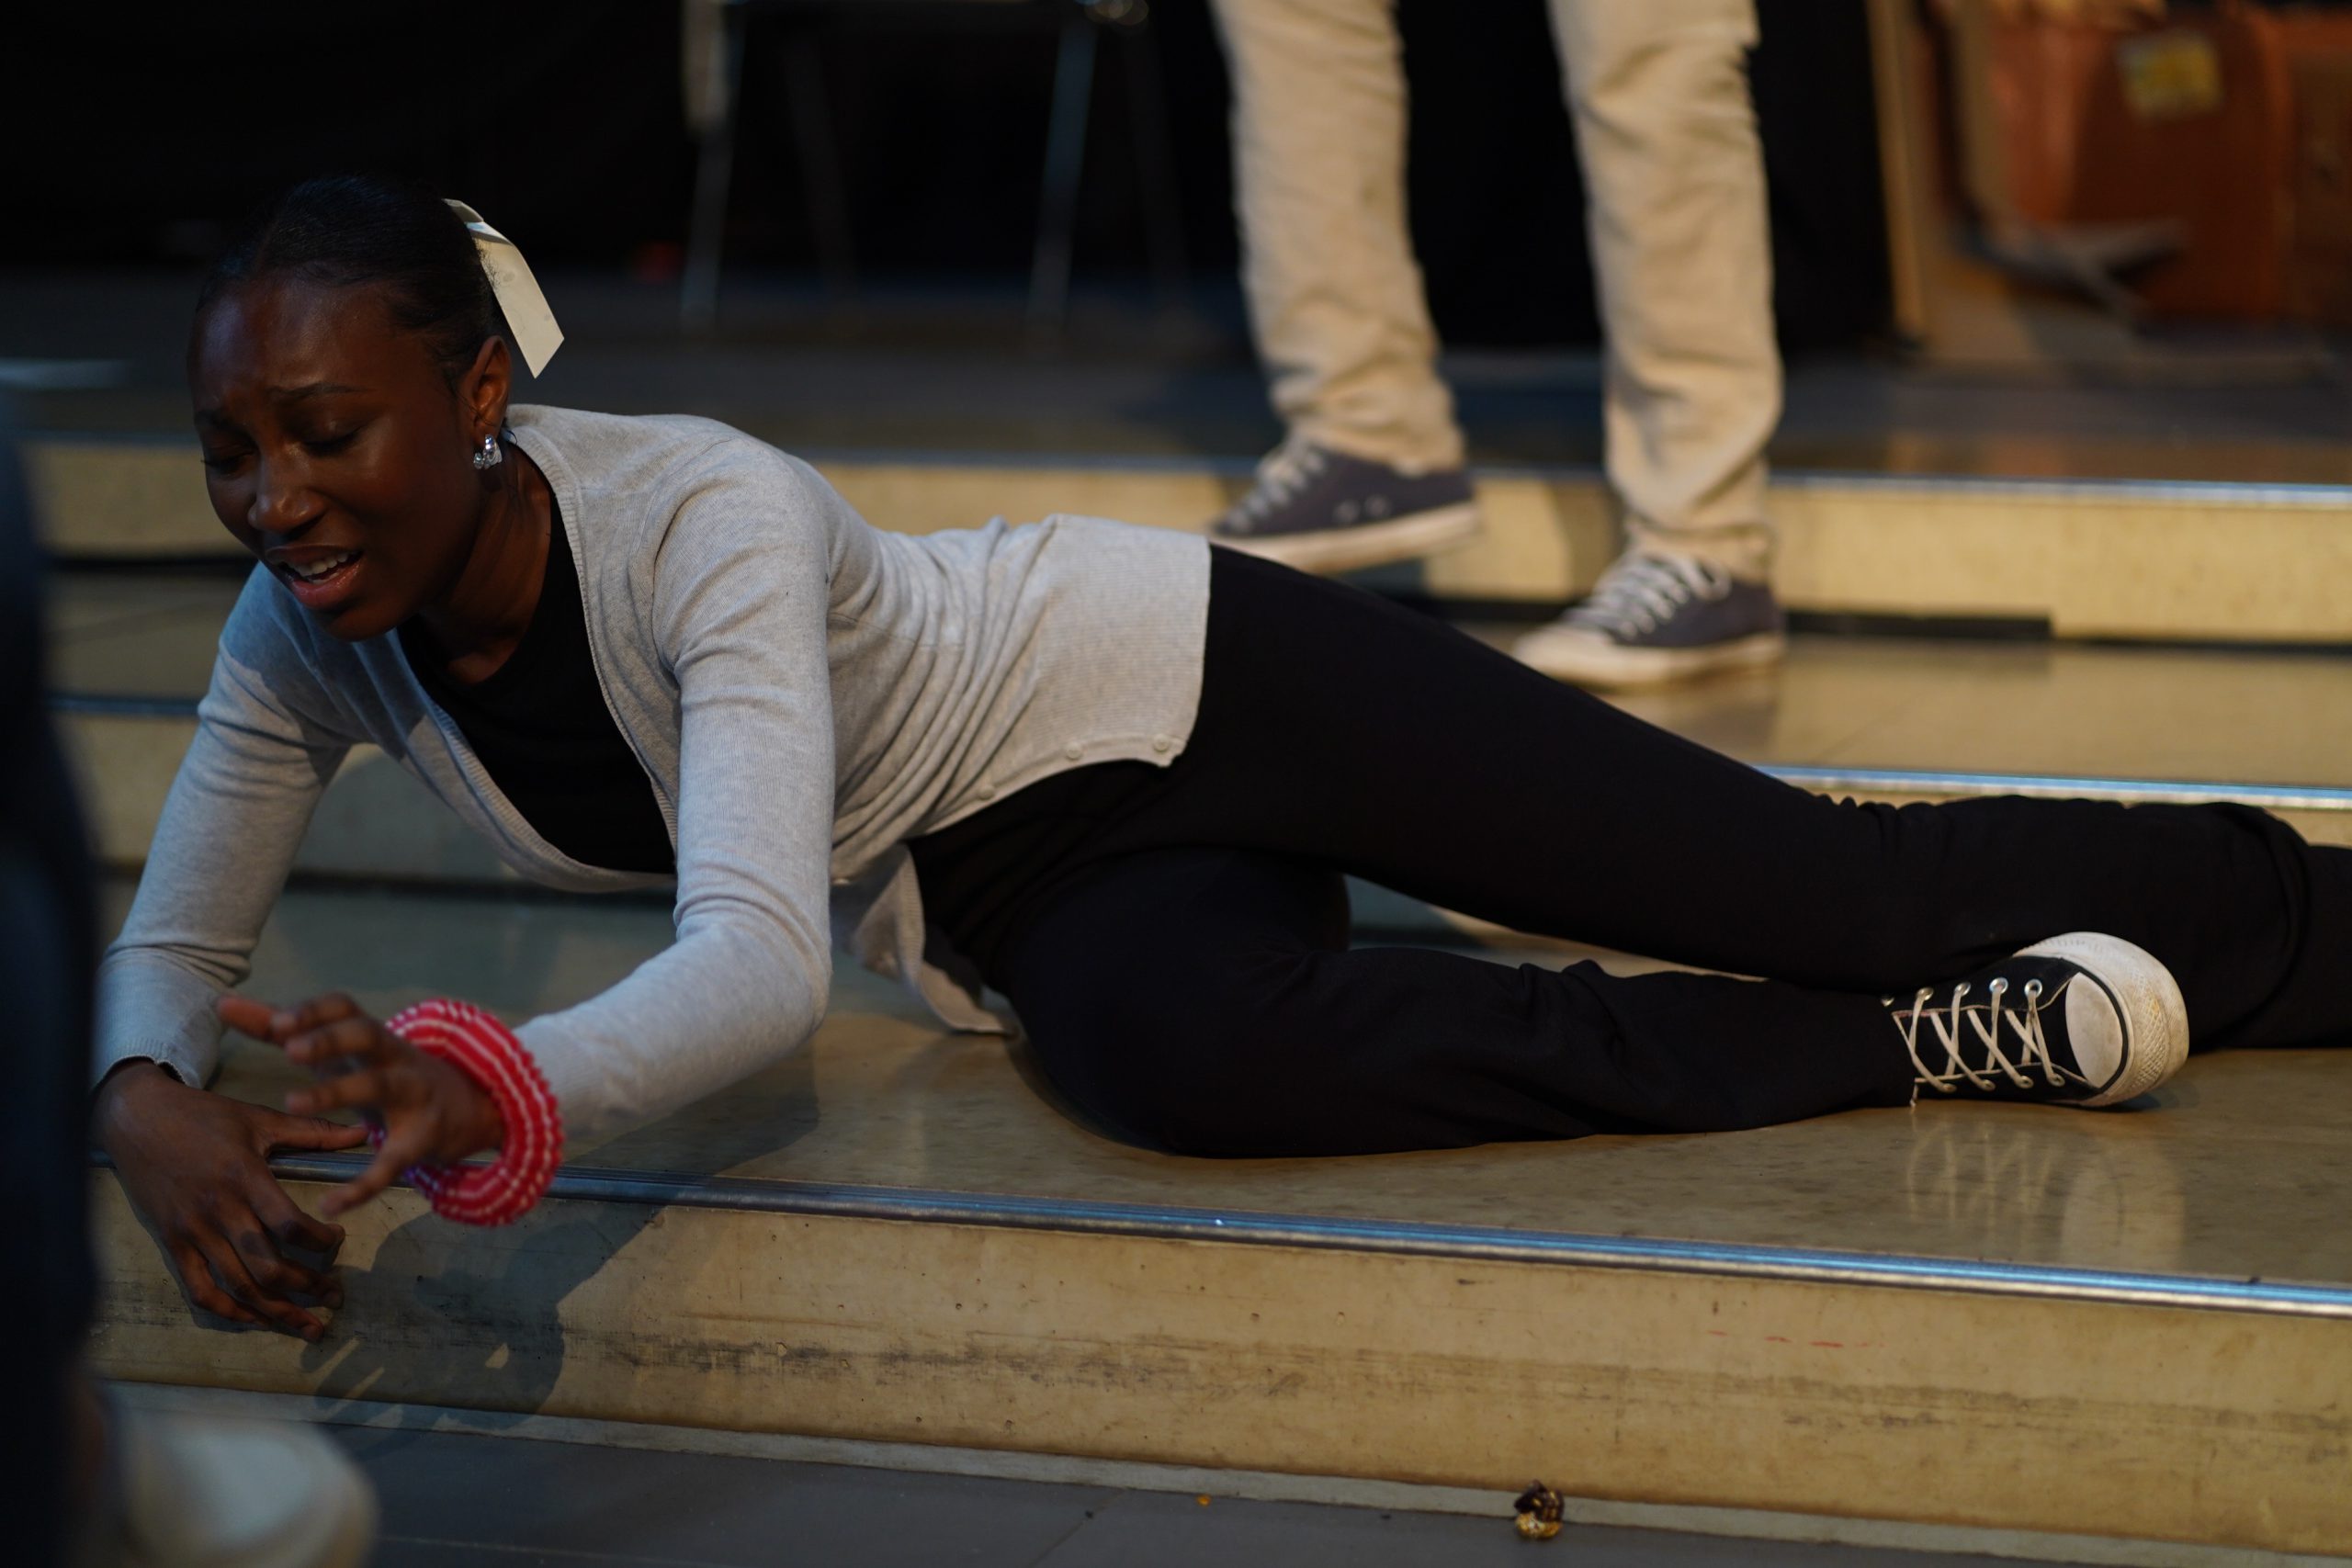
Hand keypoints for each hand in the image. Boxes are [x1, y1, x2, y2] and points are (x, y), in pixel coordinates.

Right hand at [93, 1061, 366, 1338]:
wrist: (136, 1119)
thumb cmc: (201, 1116)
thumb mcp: (258, 1118)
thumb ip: (312, 1131)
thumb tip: (363, 1134)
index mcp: (244, 1178)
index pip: (289, 1224)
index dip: (321, 1242)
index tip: (338, 1241)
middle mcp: (218, 1211)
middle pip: (266, 1267)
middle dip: (307, 1288)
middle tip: (336, 1298)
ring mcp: (192, 1231)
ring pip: (237, 1286)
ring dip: (276, 1311)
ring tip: (309, 1326)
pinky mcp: (171, 1242)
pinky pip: (200, 1289)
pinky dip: (230, 1311)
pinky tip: (256, 1319)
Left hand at [219, 992, 506, 1219]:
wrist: (468, 1110)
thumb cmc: (387, 1073)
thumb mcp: (342, 1052)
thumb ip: (283, 1028)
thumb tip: (223, 1004)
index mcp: (371, 1036)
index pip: (345, 1009)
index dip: (314, 1012)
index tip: (278, 1023)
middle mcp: (394, 1057)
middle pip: (367, 1034)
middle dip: (330, 1039)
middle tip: (291, 1050)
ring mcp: (412, 1096)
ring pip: (378, 1085)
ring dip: (337, 1091)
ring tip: (292, 1102)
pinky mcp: (421, 1140)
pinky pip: (392, 1162)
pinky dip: (363, 1184)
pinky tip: (332, 1203)